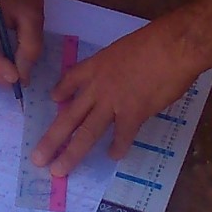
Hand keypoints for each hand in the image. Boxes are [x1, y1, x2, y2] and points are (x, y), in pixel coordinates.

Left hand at [31, 21, 200, 174]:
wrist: (173, 46)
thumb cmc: (154, 41)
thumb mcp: (124, 47)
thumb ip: (116, 64)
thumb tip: (122, 77)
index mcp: (96, 65)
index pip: (71, 79)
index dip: (61, 91)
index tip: (54, 100)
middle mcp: (97, 87)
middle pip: (69, 116)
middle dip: (52, 139)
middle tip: (38, 158)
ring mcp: (113, 102)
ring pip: (87, 132)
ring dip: (72, 153)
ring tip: (59, 170)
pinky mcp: (133, 114)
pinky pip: (121, 136)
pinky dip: (117, 148)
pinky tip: (113, 157)